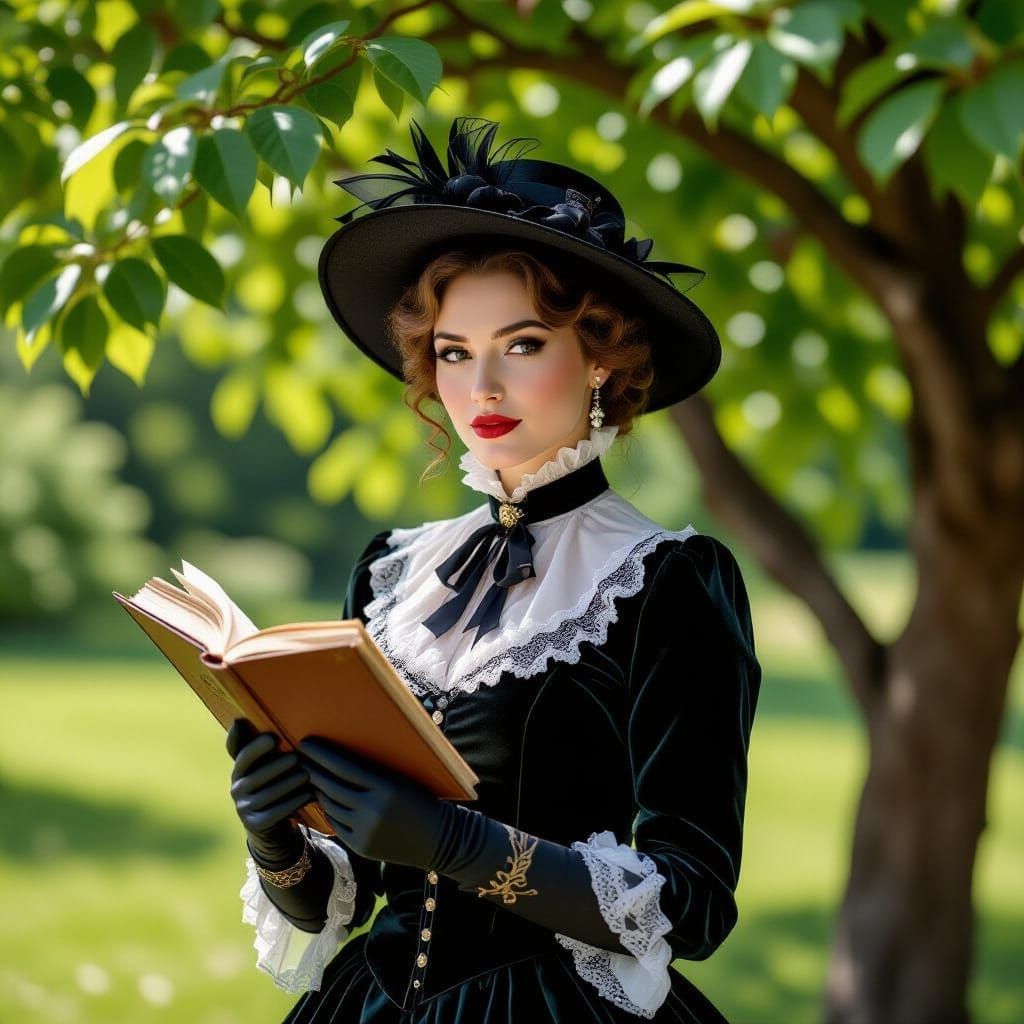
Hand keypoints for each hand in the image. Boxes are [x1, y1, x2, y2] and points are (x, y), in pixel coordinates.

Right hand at [227, 718, 313, 867]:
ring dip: (288, 784)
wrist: (270, 825)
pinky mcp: (256, 824)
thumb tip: (244, 719)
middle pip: (256, 776)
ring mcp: (245, 808)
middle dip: (276, 766)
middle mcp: (237, 788)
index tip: (273, 738)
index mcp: (239, 770)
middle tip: (296, 758)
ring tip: (306, 776)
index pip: (240, 756)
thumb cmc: (272, 784)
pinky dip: (294, 803)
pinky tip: (309, 795)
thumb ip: (263, 747)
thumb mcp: (265, 766)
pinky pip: (276, 813)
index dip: (254, 747)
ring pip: (268, 795)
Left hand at [298, 736, 449, 869]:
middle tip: (299, 757)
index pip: (345, 767)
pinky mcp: (361, 847)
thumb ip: (373, 773)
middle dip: (313, 770)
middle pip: (332, 786)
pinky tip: (324, 799)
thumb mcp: (401, 780)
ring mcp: (365, 830)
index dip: (322, 755)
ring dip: (318, 790)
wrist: (439, 839)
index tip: (307, 743)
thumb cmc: (422, 801)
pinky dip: (329, 810)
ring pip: (331, 806)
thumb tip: (341, 760)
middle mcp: (373, 809)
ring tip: (310, 776)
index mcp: (386, 787)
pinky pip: (337, 824)